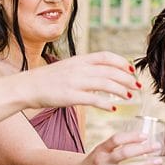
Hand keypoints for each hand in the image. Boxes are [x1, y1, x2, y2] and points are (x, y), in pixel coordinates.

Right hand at [23, 52, 139, 110]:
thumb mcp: (67, 67)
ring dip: (121, 90)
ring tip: (130, 97)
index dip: (121, 62)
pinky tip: (114, 108)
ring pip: (106, 84)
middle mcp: (79, 68)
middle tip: (137, 86)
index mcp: (79, 60)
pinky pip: (94, 99)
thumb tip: (101, 72)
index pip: (106, 57)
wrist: (28, 87)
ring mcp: (75, 82)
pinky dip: (106, 104)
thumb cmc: (48, 79)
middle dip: (127, 79)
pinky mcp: (70, 96)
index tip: (131, 70)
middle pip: (110, 71)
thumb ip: (84, 68)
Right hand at [72, 132, 163, 164]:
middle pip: (125, 153)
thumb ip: (114, 148)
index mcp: (100, 150)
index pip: (116, 139)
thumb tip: (140, 139)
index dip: (132, 136)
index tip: (145, 136)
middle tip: (158, 146)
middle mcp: (102, 162)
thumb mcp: (99, 154)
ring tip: (159, 161)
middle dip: (143, 149)